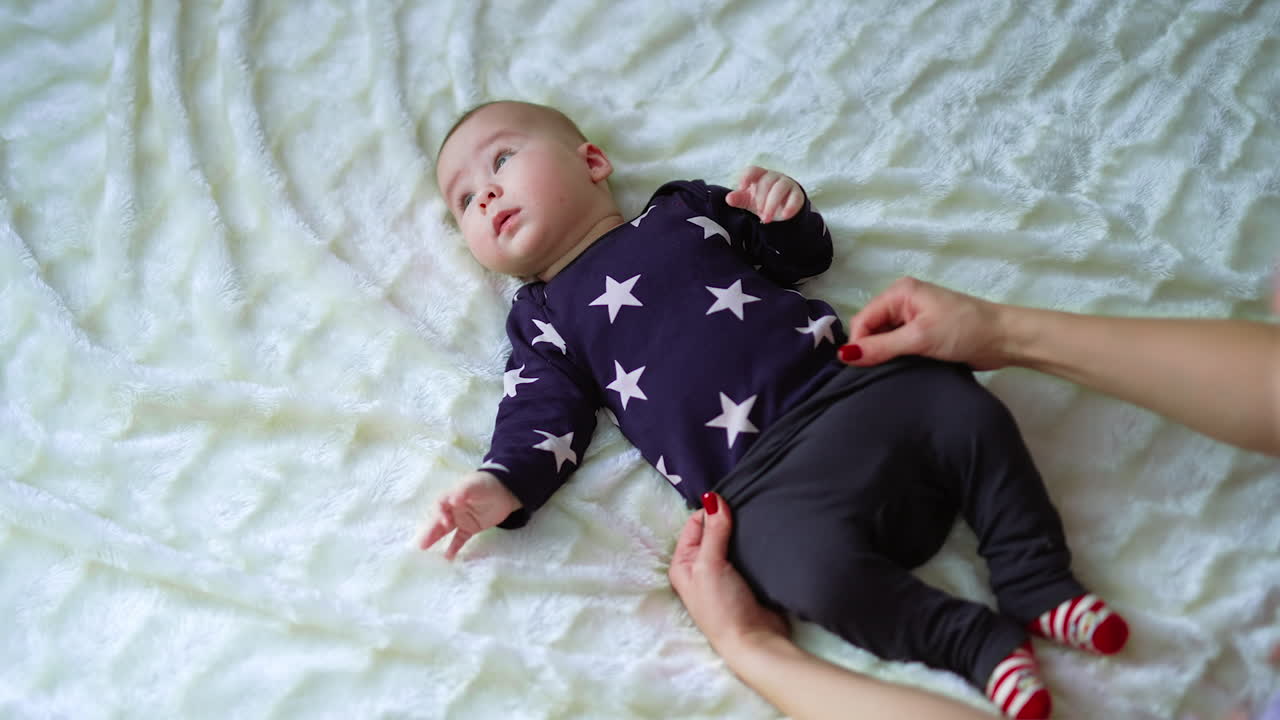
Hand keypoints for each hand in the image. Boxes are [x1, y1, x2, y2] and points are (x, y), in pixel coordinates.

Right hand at [417, 471, 521, 559]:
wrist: (505, 491)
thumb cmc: (486, 484)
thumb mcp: (475, 485)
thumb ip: (463, 491)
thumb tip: (453, 500)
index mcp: (452, 495)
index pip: (441, 504)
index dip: (440, 513)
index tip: (444, 522)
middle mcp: (452, 508)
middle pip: (438, 519)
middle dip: (429, 531)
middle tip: (421, 544)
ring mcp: (460, 519)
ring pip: (445, 530)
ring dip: (436, 539)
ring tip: (425, 551)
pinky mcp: (469, 528)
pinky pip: (459, 539)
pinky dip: (454, 547)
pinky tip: (448, 557)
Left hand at [668, 493, 788, 655]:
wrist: (754, 640)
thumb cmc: (722, 606)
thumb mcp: (710, 565)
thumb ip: (713, 531)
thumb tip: (713, 498)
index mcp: (683, 562)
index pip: (694, 524)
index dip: (711, 510)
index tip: (731, 499)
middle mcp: (700, 566)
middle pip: (714, 530)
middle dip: (727, 518)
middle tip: (748, 502)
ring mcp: (723, 572)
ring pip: (732, 540)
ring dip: (743, 530)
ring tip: (758, 514)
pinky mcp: (745, 577)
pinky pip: (748, 551)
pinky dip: (754, 542)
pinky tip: (764, 532)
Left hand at [725, 166, 804, 223]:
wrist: (782, 209)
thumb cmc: (762, 200)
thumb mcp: (749, 201)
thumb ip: (739, 199)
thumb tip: (728, 198)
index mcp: (760, 176)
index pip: (753, 170)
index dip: (747, 177)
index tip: (742, 188)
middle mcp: (774, 177)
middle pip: (767, 181)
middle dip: (761, 199)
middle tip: (758, 214)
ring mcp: (787, 184)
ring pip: (780, 188)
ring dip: (772, 204)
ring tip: (766, 219)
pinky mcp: (797, 195)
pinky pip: (795, 198)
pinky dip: (790, 207)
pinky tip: (784, 216)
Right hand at [842, 276, 1007, 370]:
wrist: (1005, 340)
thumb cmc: (964, 331)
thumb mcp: (920, 338)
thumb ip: (882, 346)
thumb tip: (844, 355)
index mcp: (900, 292)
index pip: (863, 319)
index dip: (859, 344)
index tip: (861, 370)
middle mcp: (903, 302)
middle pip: (872, 329)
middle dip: (871, 351)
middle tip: (875, 375)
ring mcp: (914, 318)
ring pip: (884, 340)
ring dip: (885, 357)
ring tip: (888, 375)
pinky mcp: (924, 334)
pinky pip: (899, 346)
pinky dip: (897, 359)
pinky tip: (900, 372)